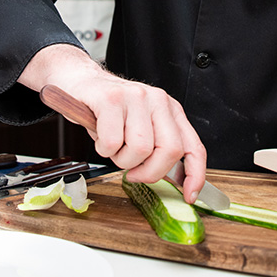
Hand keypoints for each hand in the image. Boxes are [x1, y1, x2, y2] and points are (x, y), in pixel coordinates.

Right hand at [20, 44, 207, 202]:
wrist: (81, 80)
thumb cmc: (110, 109)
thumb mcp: (141, 126)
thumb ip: (158, 148)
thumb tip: (174, 179)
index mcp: (170, 110)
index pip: (193, 147)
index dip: (195, 175)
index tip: (189, 196)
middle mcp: (158, 100)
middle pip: (169, 151)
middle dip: (149, 172)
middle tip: (132, 172)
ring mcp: (136, 97)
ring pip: (140, 149)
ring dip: (120, 159)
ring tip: (112, 145)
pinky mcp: (111, 98)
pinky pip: (112, 142)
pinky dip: (103, 149)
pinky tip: (99, 134)